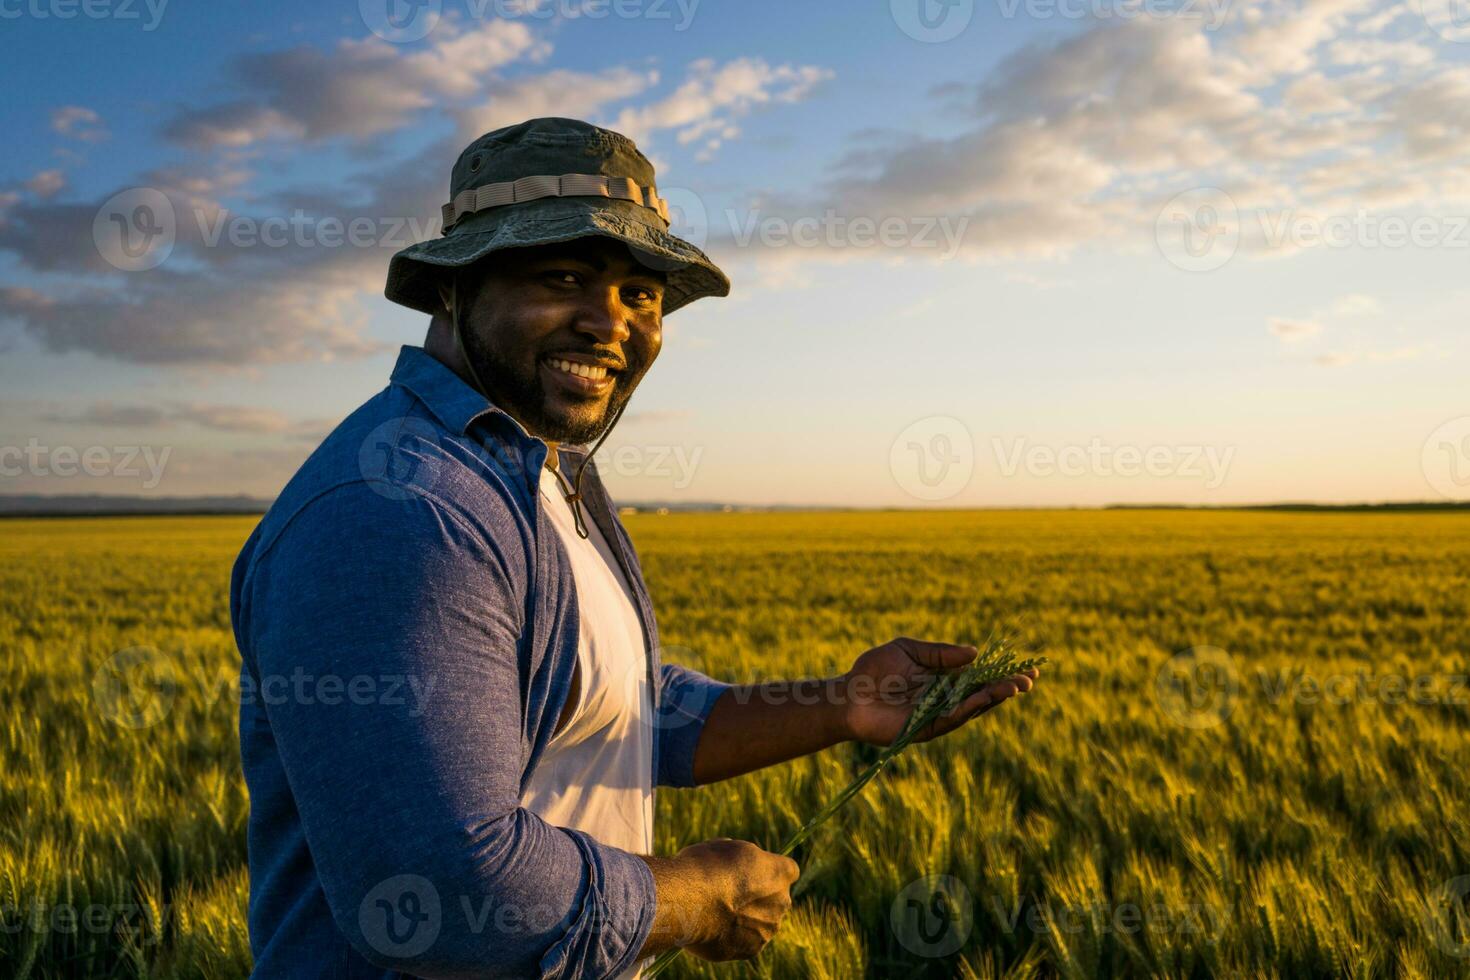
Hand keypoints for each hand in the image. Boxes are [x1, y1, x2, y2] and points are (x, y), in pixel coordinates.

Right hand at [673, 839, 798, 961]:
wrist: (688, 902)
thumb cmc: (704, 867)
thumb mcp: (724, 848)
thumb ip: (741, 859)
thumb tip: (737, 865)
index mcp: (780, 872)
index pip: (789, 870)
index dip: (769, 871)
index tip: (752, 872)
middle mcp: (782, 902)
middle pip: (776, 899)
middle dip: (759, 897)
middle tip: (729, 894)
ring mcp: (768, 928)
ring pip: (762, 923)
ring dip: (746, 919)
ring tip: (715, 912)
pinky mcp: (752, 950)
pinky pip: (746, 941)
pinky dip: (733, 937)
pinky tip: (712, 929)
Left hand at [838, 636, 1038, 746]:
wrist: (847, 695)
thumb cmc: (872, 670)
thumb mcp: (909, 650)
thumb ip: (940, 654)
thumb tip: (975, 653)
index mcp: (942, 680)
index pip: (979, 677)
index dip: (1002, 672)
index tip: (1028, 667)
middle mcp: (944, 699)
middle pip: (983, 694)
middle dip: (1007, 687)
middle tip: (1030, 680)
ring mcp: (938, 715)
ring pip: (973, 707)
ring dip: (994, 697)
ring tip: (1015, 687)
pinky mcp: (927, 728)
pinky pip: (953, 718)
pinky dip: (969, 708)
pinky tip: (985, 697)